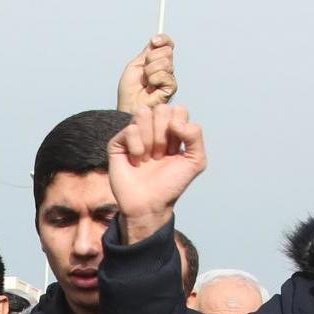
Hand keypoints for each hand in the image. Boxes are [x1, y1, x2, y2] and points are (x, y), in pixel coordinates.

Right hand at [108, 104, 205, 244]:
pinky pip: (130, 130)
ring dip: (150, 140)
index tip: (175, 152)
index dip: (179, 131)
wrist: (150, 204)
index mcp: (171, 128)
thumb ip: (195, 135)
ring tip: (148, 157)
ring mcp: (134, 133)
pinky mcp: (118, 142)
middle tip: (161, 156)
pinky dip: (137, 147)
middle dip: (164, 135)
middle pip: (162, 109)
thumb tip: (175, 122)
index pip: (178, 110)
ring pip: (143, 113)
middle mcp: (152, 128)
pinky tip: (136, 161)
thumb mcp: (196, 161)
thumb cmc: (171, 184)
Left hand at [117, 34, 177, 110]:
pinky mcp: (171, 87)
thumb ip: (147, 52)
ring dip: (149, 72)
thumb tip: (156, 39)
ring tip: (145, 83)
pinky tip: (150, 89)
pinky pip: (164, 75)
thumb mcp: (135, 65)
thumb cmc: (130, 91)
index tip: (154, 41)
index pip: (167, 44)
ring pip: (164, 62)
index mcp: (157, 61)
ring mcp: (170, 78)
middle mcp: (166, 68)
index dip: (163, 39)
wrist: (129, 106)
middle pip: (166, 51)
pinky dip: (153, 80)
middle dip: (150, 59)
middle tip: (143, 73)